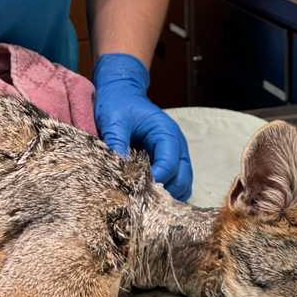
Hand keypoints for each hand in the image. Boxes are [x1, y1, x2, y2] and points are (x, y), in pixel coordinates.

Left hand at [92, 53, 192, 199]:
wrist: (121, 94)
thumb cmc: (118, 103)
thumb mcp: (114, 120)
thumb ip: (117, 141)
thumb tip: (120, 167)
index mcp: (167, 133)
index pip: (170, 163)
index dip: (156, 180)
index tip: (138, 191)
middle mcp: (176, 146)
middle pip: (182, 179)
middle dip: (164, 193)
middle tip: (140, 201)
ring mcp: (174, 156)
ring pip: (181, 186)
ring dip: (165, 196)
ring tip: (142, 202)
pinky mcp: (166, 164)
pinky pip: (172, 184)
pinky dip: (163, 194)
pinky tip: (144, 198)